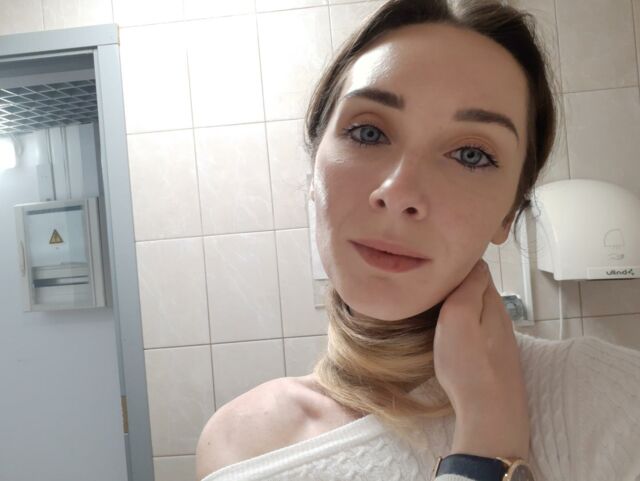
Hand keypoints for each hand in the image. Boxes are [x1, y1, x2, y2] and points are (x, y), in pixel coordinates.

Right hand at [433, 259, 529, 460]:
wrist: (491, 415)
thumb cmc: (469, 365)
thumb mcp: (458, 317)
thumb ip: (466, 287)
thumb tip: (473, 262)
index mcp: (493, 303)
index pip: (478, 268)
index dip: (457, 264)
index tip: (434, 266)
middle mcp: (501, 318)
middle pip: (478, 290)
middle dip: (457, 284)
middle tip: (430, 286)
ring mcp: (500, 340)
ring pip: (477, 311)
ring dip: (460, 307)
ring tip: (435, 308)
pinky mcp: (495, 359)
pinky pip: (478, 332)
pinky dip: (464, 327)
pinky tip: (450, 337)